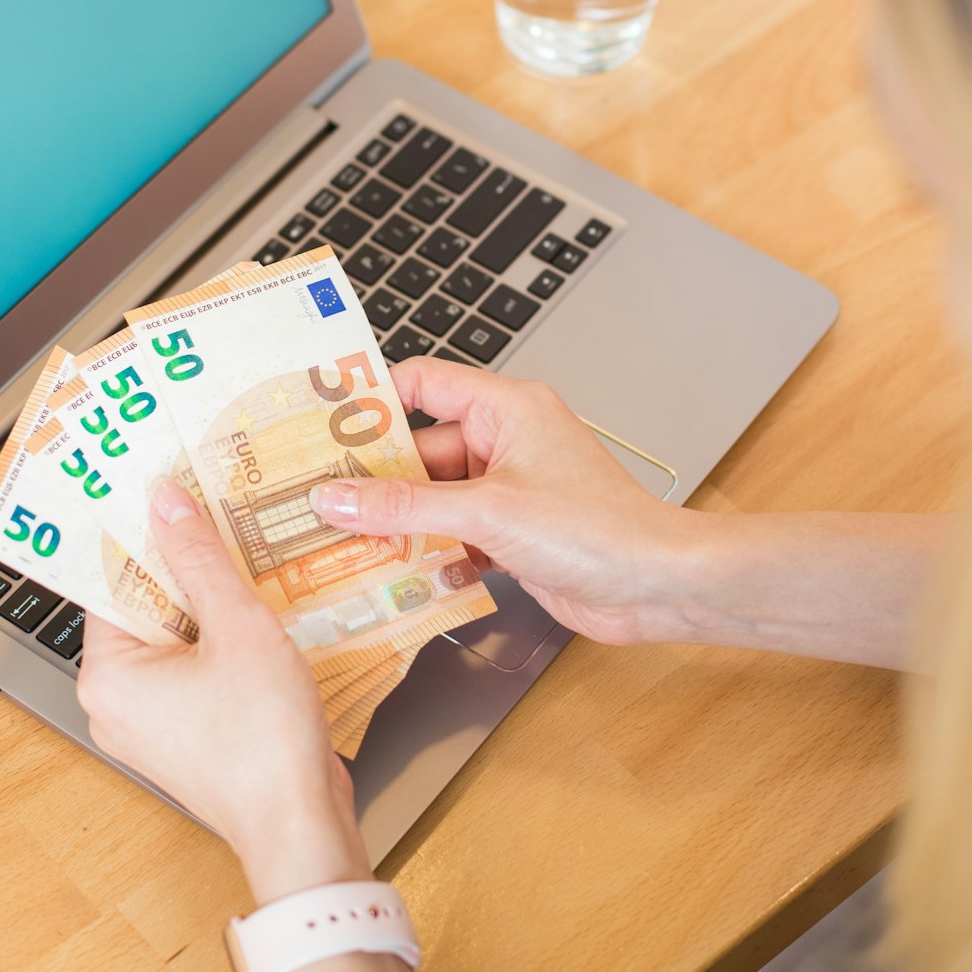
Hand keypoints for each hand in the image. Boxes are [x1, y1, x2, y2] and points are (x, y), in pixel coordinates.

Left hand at [75, 481, 370, 903]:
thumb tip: (164, 502)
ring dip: (210, 603)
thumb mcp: (237, 626)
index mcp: (108, 675)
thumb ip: (200, 558)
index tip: (164, 493)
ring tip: (246, 561)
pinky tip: (259, 615)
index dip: (144, 534)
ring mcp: (149, 725)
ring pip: (175, 638)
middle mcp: (115, 702)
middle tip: (215, 517)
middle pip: (144, 608)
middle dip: (185, 566)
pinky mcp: (186, 737)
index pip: (112, 580)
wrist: (299, 826)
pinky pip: (194, 670)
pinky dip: (221, 642)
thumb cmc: (263, 741)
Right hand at [308, 358, 694, 645]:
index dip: (370, 400)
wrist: (657, 586)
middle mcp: (504, 442)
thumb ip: (406, 506)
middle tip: (314, 496)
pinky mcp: (511, 533)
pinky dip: (424, 552)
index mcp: (505, 408)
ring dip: (394, 521)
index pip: (421, 384)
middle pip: (417, 450)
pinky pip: (450, 534)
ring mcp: (508, 490)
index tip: (320, 420)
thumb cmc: (601, 530)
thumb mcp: (488, 512)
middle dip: (371, 477)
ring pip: (430, 498)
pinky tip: (391, 572)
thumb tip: (339, 497)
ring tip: (338, 539)